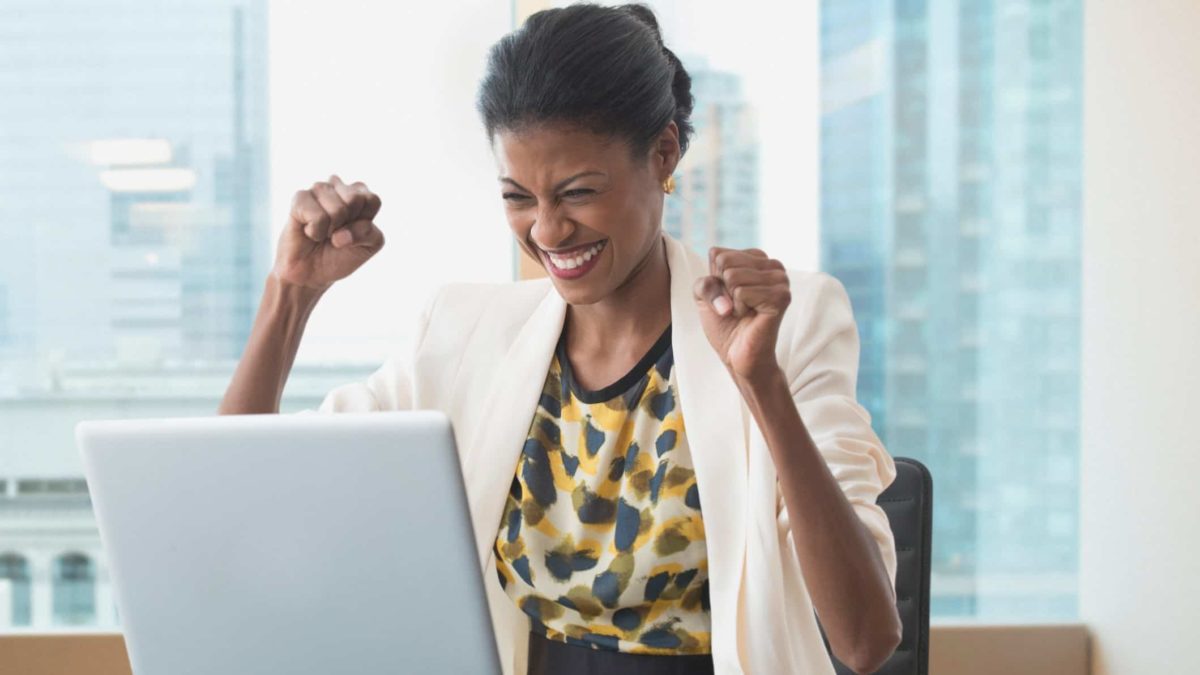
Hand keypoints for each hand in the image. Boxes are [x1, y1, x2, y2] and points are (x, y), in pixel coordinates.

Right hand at [271, 175, 384, 291]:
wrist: (312, 272)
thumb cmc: (341, 254)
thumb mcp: (368, 246)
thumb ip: (369, 233)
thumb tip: (341, 233)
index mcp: (360, 194)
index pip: (372, 200)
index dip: (364, 224)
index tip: (353, 233)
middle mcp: (338, 186)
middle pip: (355, 199)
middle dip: (348, 225)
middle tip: (336, 232)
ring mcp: (318, 189)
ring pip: (337, 210)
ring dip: (331, 230)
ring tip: (323, 232)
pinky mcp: (300, 198)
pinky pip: (317, 216)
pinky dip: (316, 232)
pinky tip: (309, 231)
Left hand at [692, 247, 790, 381]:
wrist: (738, 355)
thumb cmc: (725, 325)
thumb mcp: (704, 296)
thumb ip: (705, 281)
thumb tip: (732, 294)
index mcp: (757, 259)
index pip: (717, 254)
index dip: (714, 281)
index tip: (727, 297)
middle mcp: (773, 265)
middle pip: (725, 262)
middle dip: (722, 290)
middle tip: (736, 307)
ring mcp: (780, 280)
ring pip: (732, 276)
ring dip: (732, 301)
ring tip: (744, 312)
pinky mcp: (781, 297)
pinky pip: (741, 292)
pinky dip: (739, 308)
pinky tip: (751, 317)